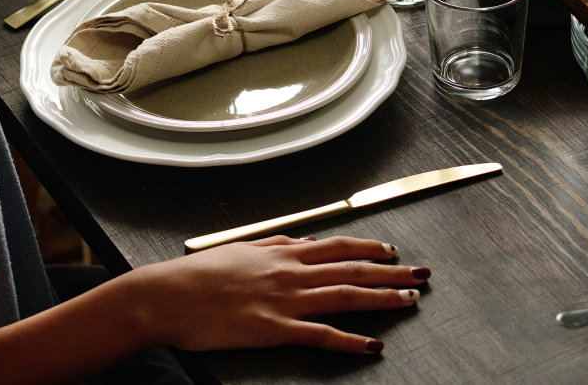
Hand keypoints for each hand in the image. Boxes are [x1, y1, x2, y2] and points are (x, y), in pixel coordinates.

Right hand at [137, 236, 428, 354]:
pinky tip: (373, 346)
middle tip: (422, 273)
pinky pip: (321, 336)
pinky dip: (350, 341)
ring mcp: (284, 301)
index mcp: (282, 253)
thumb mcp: (242, 250)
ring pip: (345, 297)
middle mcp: (290, 272)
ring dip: (383, 299)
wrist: (165, 297)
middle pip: (352, 270)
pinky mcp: (273, 331)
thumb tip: (304, 242)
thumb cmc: (198, 276)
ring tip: (410, 300)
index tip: (393, 251)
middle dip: (391, 272)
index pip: (338, 247)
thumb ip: (277, 245)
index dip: (370, 249)